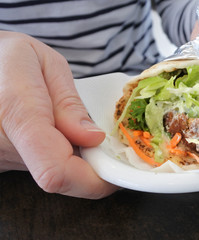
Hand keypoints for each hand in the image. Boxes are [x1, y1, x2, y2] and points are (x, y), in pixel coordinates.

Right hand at [0, 31, 117, 198]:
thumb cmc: (9, 57)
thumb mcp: (46, 64)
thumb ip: (69, 103)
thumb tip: (93, 138)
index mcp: (17, 112)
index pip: (56, 170)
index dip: (92, 180)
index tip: (114, 170)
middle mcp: (1, 144)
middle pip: (60, 178)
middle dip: (90, 165)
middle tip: (101, 140)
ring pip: (52, 176)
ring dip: (74, 159)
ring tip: (73, 127)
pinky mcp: (2, 161)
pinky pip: (40, 168)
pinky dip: (59, 156)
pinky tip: (58, 132)